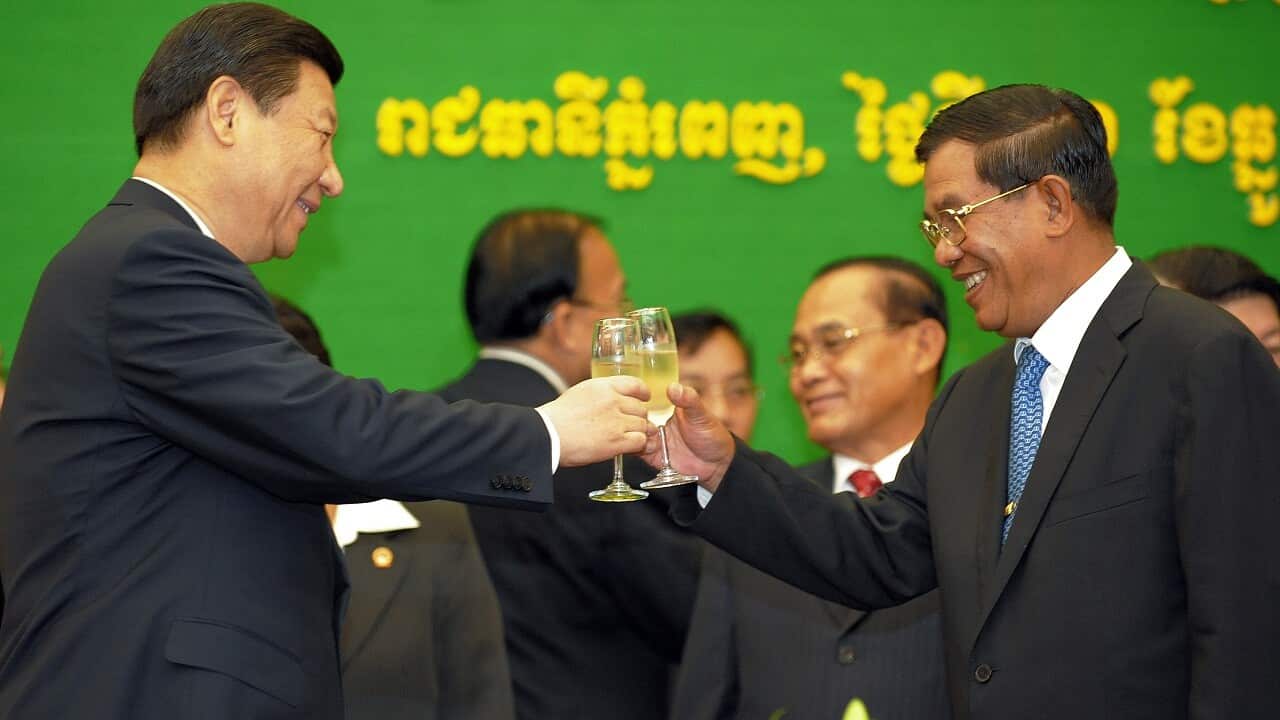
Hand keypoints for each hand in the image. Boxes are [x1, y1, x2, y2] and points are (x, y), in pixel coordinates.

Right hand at [540, 376, 654, 466]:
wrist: (549, 434)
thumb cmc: (558, 417)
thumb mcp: (580, 393)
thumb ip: (600, 394)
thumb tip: (611, 398)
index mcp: (603, 387)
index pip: (635, 385)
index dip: (643, 393)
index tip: (645, 398)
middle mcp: (613, 401)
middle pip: (641, 408)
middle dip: (638, 418)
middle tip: (632, 426)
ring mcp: (616, 421)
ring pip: (643, 425)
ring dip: (639, 433)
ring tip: (630, 438)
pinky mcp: (616, 441)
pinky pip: (640, 441)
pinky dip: (637, 445)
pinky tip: (629, 448)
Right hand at [641, 383, 734, 490]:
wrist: (716, 465)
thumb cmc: (712, 434)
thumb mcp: (701, 414)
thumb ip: (689, 399)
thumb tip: (672, 386)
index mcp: (666, 405)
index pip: (644, 397)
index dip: (635, 396)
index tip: (633, 397)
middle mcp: (655, 420)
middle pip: (634, 414)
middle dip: (632, 416)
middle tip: (644, 419)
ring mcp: (651, 436)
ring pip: (632, 431)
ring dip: (634, 431)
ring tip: (649, 434)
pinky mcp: (649, 453)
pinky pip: (634, 448)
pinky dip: (634, 446)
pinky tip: (647, 446)